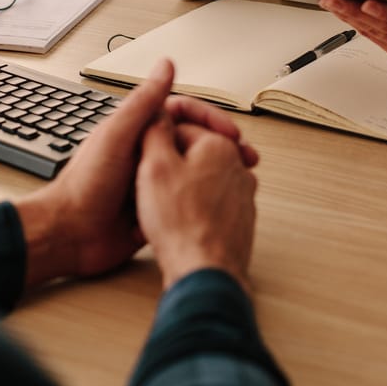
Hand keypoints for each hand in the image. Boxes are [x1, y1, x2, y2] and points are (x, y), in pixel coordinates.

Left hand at [14, 59, 250, 290]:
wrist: (70, 236)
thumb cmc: (85, 184)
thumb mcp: (118, 135)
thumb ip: (144, 101)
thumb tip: (166, 64)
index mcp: (139, 129)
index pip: (184, 112)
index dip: (210, 118)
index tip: (229, 131)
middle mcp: (148, 152)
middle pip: (194, 140)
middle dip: (222, 146)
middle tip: (246, 158)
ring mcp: (152, 179)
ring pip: (194, 169)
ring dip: (218, 171)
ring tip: (241, 180)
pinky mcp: (155, 206)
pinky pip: (186, 196)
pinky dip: (204, 197)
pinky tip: (221, 202)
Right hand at [136, 113, 258, 292]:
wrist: (205, 272)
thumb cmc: (181, 224)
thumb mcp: (154, 166)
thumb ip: (155, 132)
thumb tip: (157, 113)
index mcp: (219, 145)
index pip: (182, 126)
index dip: (156, 141)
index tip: (144, 156)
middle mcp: (238, 166)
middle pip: (194, 152)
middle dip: (171, 163)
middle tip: (150, 182)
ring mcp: (242, 194)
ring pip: (202, 178)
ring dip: (181, 187)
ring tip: (162, 205)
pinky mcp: (240, 218)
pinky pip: (211, 202)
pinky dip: (194, 208)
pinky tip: (178, 222)